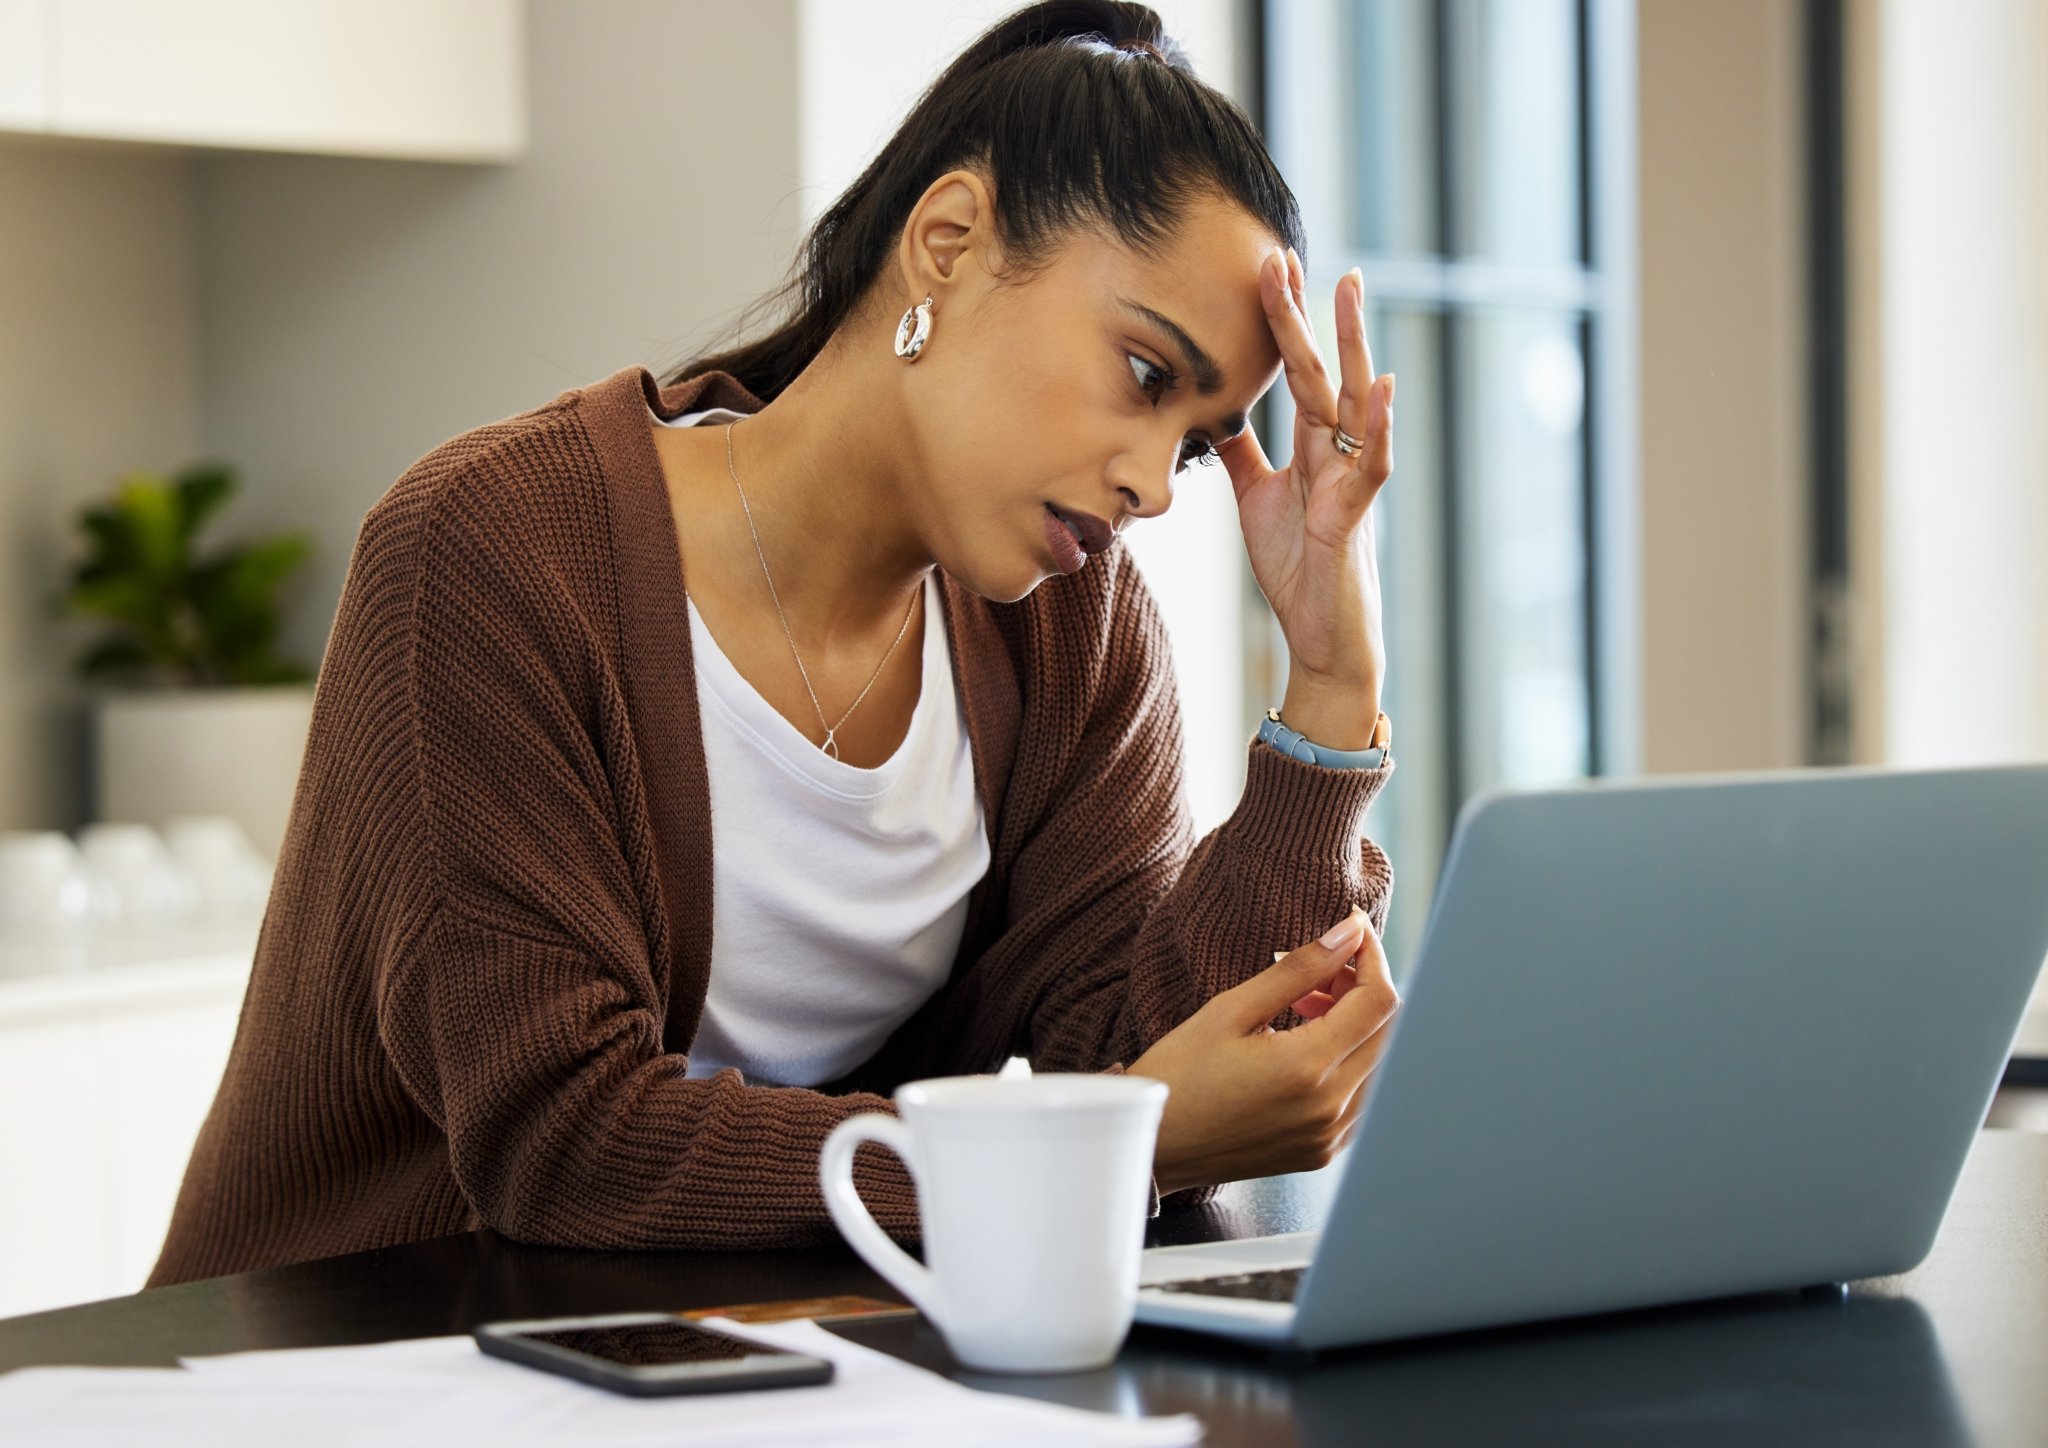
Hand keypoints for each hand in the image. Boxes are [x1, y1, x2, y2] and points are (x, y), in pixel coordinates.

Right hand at [1128, 907, 1400, 1194]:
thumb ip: (1299, 969)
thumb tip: (1348, 933)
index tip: (1351, 929)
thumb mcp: (1231, 1010)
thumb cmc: (1179, 1075)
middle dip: (1363, 986)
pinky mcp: (1322, 1151)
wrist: (1151, 1146)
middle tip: (1321, 966)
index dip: (1372, 956)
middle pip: (1388, 1030)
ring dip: (1356, 1024)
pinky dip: (1347, 1060)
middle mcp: (1331, 1109)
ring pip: (1378, 1062)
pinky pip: (1360, 1095)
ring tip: (1306, 1004)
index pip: (1378, 1001)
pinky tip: (1306, 1044)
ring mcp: (1330, 1136)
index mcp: (1308, 1069)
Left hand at [1218, 246, 1394, 748]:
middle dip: (1305, 315)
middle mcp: (1337, 453)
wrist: (1320, 637)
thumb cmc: (1297, 569)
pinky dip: (1379, 424)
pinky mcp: (1355, 515)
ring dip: (1350, 345)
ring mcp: (1351, 480)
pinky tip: (1382, 385)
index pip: (1296, 372)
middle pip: (1321, 371)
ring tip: (1348, 291)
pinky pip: (1371, 463)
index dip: (1282, 323)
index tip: (1267, 269)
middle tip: (1288, 256)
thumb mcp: (1257, 500)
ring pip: (1353, 400)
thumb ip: (1243, 456)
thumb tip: (1215, 415)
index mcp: (1312, 447)